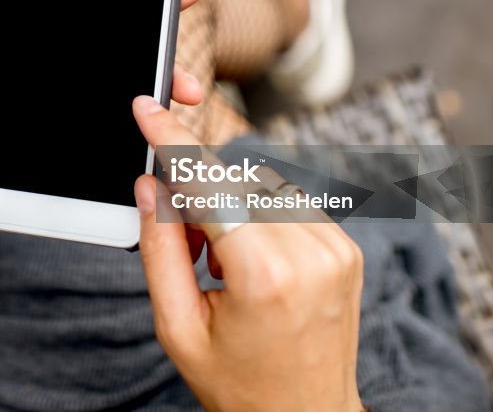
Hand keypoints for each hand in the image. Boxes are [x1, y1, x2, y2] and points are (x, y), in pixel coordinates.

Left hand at [0, 0, 207, 244]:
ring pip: (122, 107)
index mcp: (27, 53)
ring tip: (179, 93)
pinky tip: (156, 140)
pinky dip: (137, 146)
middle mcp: (50, 85)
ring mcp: (59, 124)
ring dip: (159, 96)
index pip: (88, 20)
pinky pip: (106, 152)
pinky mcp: (62, 165)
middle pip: (118, 60)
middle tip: (181, 28)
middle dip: (160, 43)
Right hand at [131, 99, 363, 411]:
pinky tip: (251, 262)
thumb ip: (158, 249)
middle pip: (232, 182)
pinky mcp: (346, 247)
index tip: (146, 109)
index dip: (170, 142)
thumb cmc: (240, 384)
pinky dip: (258, 216)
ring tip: (223, 267)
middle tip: (187, 250)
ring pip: (259, 186)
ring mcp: (336, 248)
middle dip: (196, 198)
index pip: (208, 186)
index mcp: (265, 275)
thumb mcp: (177, 328)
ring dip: (229, 208)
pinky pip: (287, 202)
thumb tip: (150, 186)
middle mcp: (310, 253)